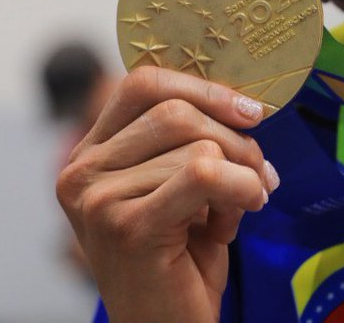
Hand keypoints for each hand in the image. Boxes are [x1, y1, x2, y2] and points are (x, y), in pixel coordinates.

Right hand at [56, 66, 277, 322]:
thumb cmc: (179, 261)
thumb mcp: (179, 187)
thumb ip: (191, 140)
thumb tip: (245, 101)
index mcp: (90, 153)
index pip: (143, 82)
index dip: (204, 88)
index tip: (249, 112)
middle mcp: (82, 171)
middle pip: (177, 110)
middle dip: (235, 138)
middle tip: (261, 173)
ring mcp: (99, 199)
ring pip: (198, 145)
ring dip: (241, 174)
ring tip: (239, 208)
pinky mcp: (128, 226)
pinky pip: (207, 174)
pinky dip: (241, 189)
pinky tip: (240, 216)